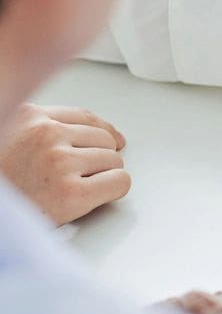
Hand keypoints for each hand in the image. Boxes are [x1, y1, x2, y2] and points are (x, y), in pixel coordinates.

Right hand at [0, 104, 130, 225]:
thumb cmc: (4, 183)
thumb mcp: (13, 139)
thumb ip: (44, 131)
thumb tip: (101, 133)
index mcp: (29, 117)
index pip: (85, 117)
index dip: (104, 132)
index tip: (115, 141)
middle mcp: (46, 135)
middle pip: (104, 139)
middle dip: (102, 158)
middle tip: (86, 176)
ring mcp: (59, 163)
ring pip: (114, 160)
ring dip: (106, 175)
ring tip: (80, 188)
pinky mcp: (71, 193)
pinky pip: (119, 182)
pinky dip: (114, 190)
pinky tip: (98, 197)